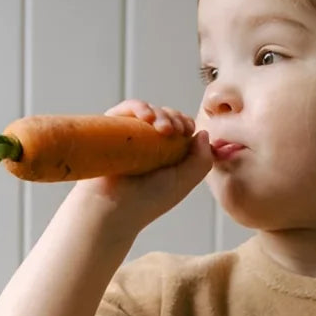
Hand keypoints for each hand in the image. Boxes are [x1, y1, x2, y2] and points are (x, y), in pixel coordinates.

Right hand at [70, 99, 212, 232]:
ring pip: (148, 111)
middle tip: (174, 130)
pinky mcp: (111, 130)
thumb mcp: (185, 181)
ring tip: (163, 128)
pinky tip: (147, 117)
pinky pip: (126, 109)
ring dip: (160, 113)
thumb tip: (203, 133)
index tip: (188, 130)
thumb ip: (203, 160)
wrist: (114, 207)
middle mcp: (148, 144)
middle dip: (174, 117)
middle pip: (166, 115)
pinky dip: (139, 107)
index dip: (186, 123)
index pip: (180, 128)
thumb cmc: (148, 200)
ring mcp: (129, 136)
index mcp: (166, 154)